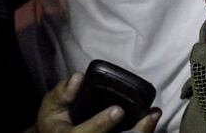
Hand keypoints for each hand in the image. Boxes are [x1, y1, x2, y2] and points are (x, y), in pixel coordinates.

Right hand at [33, 73, 160, 132]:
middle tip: (149, 115)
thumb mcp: (51, 107)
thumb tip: (78, 78)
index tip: (118, 110)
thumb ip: (62, 93)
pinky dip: (140, 132)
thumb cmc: (55, 121)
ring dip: (141, 132)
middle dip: (134, 132)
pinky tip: (151, 119)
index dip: (101, 124)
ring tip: (154, 115)